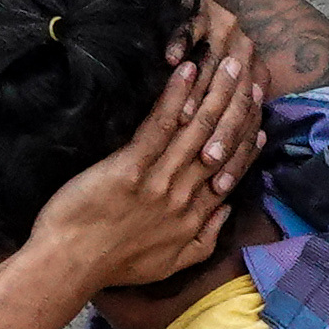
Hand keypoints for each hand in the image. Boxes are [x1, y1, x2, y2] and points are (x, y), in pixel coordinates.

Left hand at [24, 32, 266, 292]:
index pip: (228, 172)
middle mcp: (183, 195)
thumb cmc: (113, 265)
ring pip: (195, 130)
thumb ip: (204, 240)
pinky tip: (186, 72)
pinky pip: (158, 127)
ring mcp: (159, 181)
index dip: (246, 143)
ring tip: (227, 63)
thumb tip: (226, 211)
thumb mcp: (169, 264)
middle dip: (237, 105)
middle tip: (250, 74)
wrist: (70, 264)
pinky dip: (174, 98)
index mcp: (193, 216)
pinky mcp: (130, 169)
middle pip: (219, 143)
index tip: (258, 120)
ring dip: (214, 92)